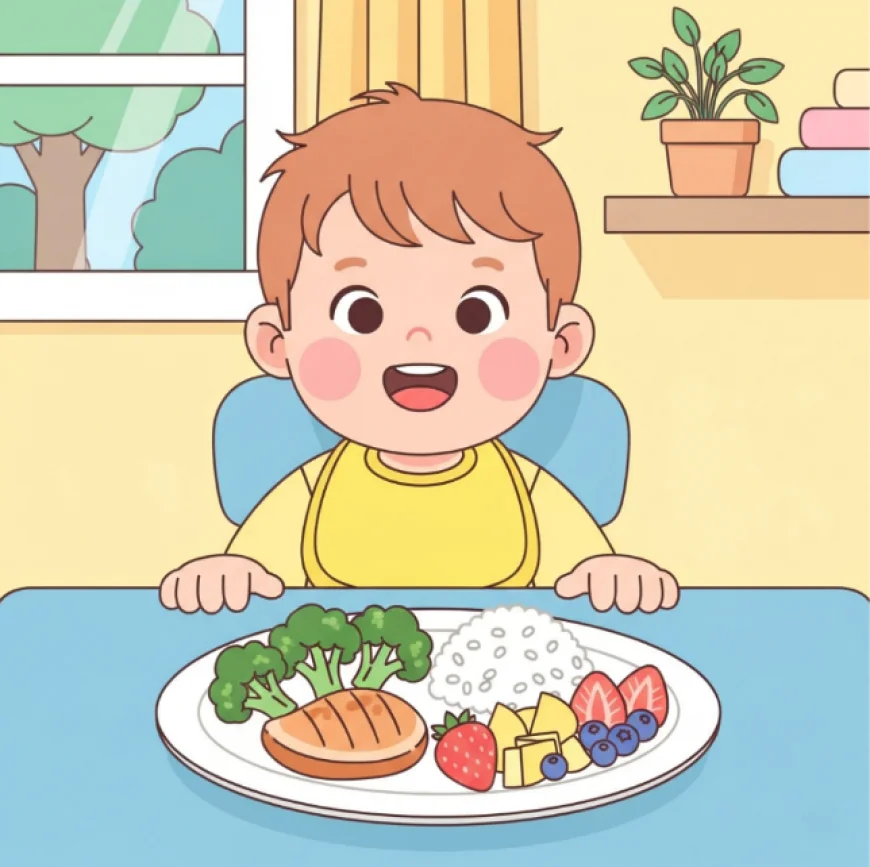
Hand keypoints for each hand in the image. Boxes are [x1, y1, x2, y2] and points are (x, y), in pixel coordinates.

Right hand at [159, 555, 283, 613]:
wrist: (220, 563)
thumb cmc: (240, 577)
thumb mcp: (255, 577)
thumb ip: (265, 584)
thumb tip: (277, 589)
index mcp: (234, 568)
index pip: (234, 597)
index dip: (236, 602)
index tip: (237, 601)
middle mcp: (211, 567)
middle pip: (210, 604)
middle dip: (214, 605)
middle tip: (217, 602)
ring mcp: (191, 571)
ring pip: (188, 601)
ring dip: (194, 606)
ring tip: (200, 603)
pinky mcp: (175, 576)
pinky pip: (167, 592)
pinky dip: (172, 598)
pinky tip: (180, 601)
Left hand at [554, 554, 678, 612]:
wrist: (620, 559)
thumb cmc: (599, 576)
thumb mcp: (583, 578)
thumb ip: (572, 584)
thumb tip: (562, 588)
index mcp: (604, 568)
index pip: (603, 598)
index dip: (602, 602)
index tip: (603, 600)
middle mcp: (627, 567)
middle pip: (627, 604)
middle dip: (623, 605)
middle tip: (620, 601)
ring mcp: (646, 571)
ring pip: (649, 602)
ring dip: (643, 605)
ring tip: (636, 601)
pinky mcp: (663, 576)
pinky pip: (670, 591)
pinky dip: (665, 598)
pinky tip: (656, 600)